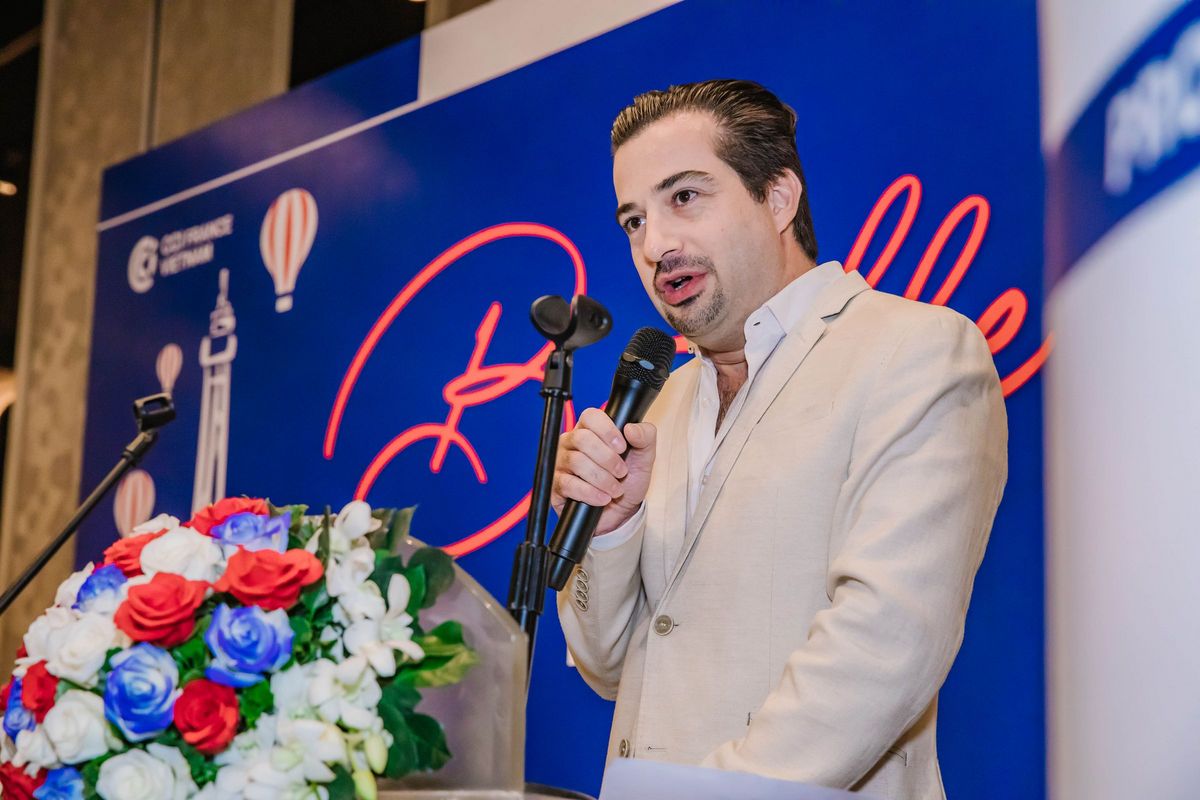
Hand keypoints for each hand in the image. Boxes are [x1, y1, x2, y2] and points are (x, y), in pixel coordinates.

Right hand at [551, 407, 656, 535]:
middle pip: (582, 439)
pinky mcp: (557, 485)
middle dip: (608, 459)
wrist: (621, 511)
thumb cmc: (628, 479)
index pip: (590, 416)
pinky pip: (569, 484)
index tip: (622, 447)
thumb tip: (630, 428)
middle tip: (622, 472)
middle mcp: (571, 442)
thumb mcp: (644, 457)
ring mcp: (561, 463)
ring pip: (577, 462)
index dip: (607, 430)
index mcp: (590, 429)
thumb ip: (645, 436)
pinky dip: (591, 493)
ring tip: (616, 490)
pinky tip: (603, 498)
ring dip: (602, 478)